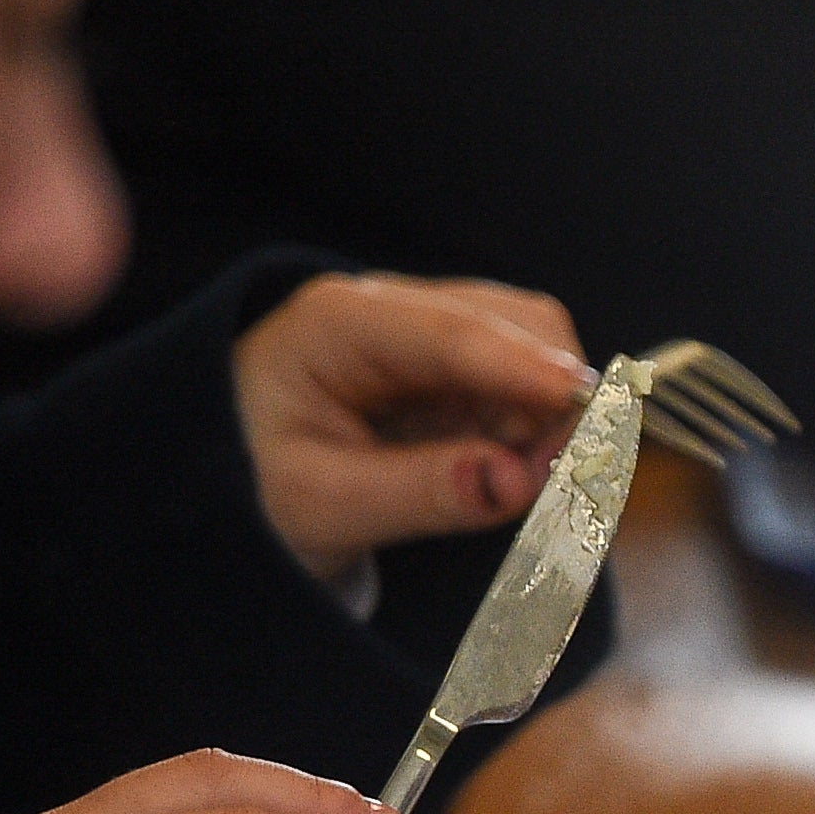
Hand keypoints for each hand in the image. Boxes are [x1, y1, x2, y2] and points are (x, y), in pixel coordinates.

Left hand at [232, 273, 591, 583]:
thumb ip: (418, 493)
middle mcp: (396, 309)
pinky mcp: (460, 371)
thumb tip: (516, 484)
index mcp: (338, 323)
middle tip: (550, 489)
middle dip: (554, 401)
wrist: (224, 479)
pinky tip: (510, 476)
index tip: (589, 409)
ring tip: (518, 490)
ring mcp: (434, 335)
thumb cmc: (252, 482)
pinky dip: (543, 433)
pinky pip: (533, 390)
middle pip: (520, 325)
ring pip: (540, 354)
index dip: (527, 371)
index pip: (452, 333)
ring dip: (554, 422)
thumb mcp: (321, 504)